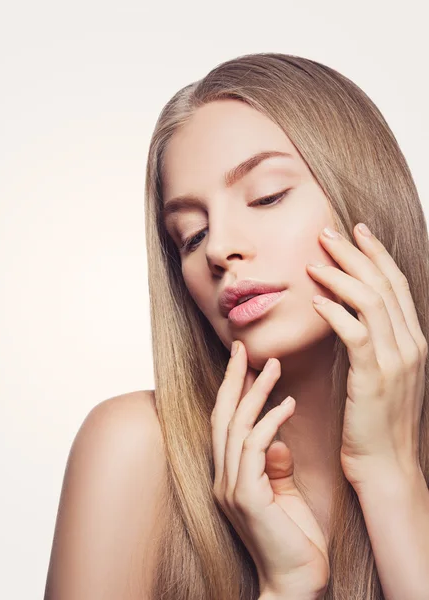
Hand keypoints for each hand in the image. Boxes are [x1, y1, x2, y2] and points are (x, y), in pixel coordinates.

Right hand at [211, 340, 328, 597]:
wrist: (294, 584)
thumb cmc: (292, 541)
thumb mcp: (283, 495)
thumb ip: (275, 467)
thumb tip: (277, 440)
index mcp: (228, 476)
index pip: (224, 424)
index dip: (230, 392)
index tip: (242, 364)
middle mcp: (222, 478)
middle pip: (221, 417)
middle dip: (231, 380)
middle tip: (242, 349)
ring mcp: (230, 487)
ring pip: (236, 427)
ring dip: (254, 393)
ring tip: (272, 367)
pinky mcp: (246, 496)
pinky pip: (254, 448)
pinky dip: (270, 422)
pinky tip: (287, 405)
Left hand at [306, 224, 427, 488]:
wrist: (386, 466)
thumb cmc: (376, 421)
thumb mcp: (381, 375)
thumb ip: (373, 342)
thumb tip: (348, 313)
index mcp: (414, 341)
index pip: (396, 285)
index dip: (376, 254)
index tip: (356, 231)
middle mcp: (412, 345)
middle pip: (385, 284)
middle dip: (356, 253)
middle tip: (327, 233)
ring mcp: (397, 361)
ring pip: (371, 301)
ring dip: (340, 276)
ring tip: (313, 262)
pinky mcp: (374, 377)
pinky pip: (355, 333)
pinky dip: (335, 311)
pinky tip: (314, 300)